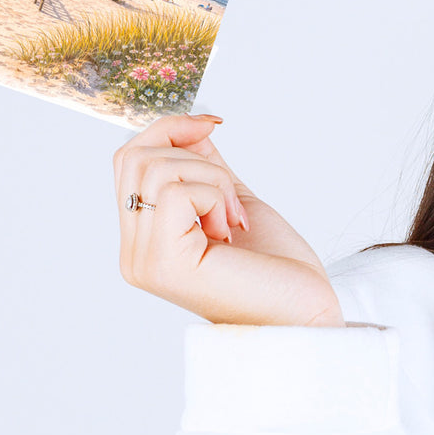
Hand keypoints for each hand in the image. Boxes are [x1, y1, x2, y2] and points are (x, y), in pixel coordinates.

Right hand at [112, 113, 345, 326]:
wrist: (305, 310)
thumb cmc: (276, 266)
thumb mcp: (230, 197)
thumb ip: (204, 165)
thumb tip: (188, 125)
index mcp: (143, 239)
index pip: (128, 161)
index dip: (169, 129)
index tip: (212, 124)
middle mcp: (134, 254)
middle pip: (134, 157)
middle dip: (193, 153)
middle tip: (229, 194)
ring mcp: (144, 261)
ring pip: (157, 169)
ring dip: (213, 179)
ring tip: (232, 218)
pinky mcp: (164, 264)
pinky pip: (176, 191)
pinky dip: (215, 196)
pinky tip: (230, 230)